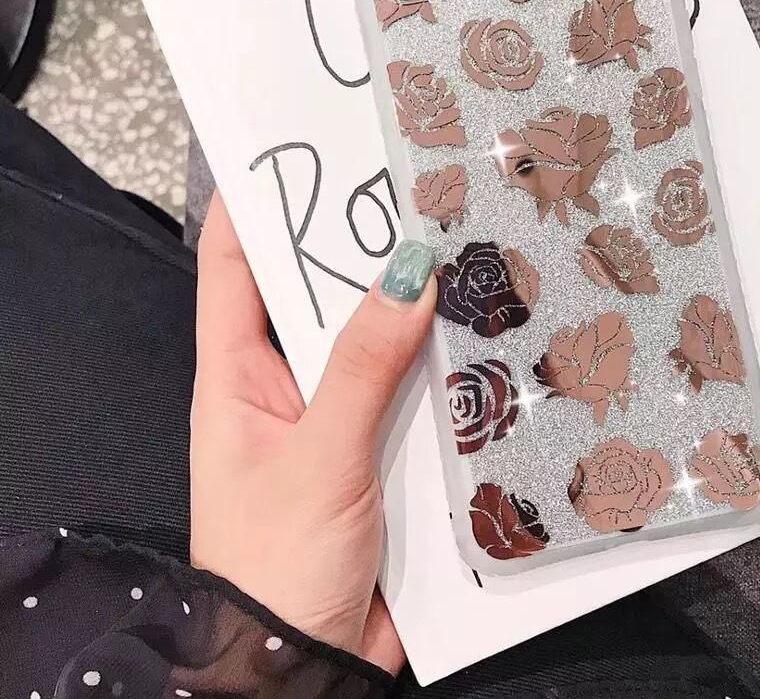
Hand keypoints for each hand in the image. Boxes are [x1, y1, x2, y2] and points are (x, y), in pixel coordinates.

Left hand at [189, 193, 435, 672]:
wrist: (304, 671)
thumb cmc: (273, 569)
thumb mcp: (318, 458)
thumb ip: (364, 367)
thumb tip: (408, 273)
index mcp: (236, 379)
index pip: (233, 271)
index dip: (256, 207)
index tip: (295, 150)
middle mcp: (286, 388)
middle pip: (321, 297)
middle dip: (361, 248)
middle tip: (411, 190)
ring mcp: (338, 420)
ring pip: (379, 343)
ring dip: (415, 309)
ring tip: (462, 247)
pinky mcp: (383, 454)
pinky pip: (416, 393)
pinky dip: (447, 368)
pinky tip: (488, 335)